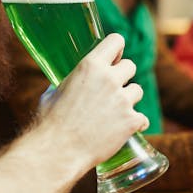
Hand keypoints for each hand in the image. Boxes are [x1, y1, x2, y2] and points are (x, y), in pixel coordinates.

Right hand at [39, 33, 148, 167]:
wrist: (58, 151)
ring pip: (138, 90)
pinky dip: (135, 124)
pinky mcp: (130, 121)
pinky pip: (143, 118)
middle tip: (111, 90)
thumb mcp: (52, 93)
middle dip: (122, 77)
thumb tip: (66, 85)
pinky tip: (125, 129)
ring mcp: (122, 100)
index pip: (116, 40)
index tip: (114, 58)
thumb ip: (66, 84)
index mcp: (90, 66)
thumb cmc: (50, 122)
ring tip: (115, 112)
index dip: (116, 50)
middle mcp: (109, 79)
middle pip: (131, 66)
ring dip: (129, 99)